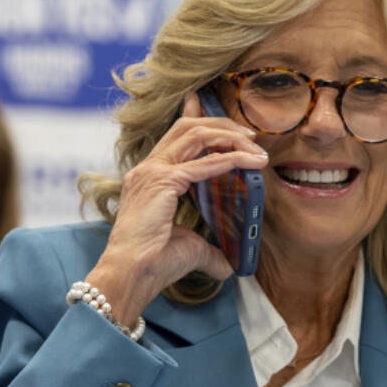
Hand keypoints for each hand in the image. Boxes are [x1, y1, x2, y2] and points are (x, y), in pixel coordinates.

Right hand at [87, 92, 268, 324]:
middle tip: (250, 135)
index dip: (195, 116)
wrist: (131, 275)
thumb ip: (209, 252)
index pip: (175, 135)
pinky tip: (252, 163)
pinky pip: (205, 164)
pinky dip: (232, 160)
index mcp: (149, 177)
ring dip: (230, 137)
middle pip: (188, 127)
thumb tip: (228, 266)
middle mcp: (148, 169)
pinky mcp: (164, 182)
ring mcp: (153, 172)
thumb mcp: (189, 250)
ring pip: (197, 136)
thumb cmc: (153, 264)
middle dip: (221, 124)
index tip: (216, 111)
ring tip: (256, 147)